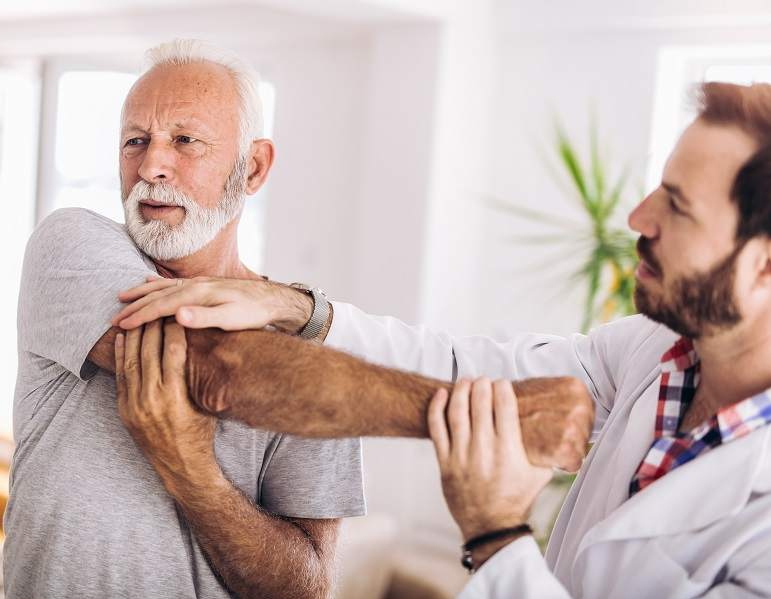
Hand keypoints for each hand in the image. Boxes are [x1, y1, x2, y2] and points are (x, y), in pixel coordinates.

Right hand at [112, 276, 312, 332]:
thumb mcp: (231, 319)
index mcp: (198, 294)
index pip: (161, 306)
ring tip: (123, 298)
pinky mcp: (205, 285)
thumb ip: (205, 317)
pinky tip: (150, 283)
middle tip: (113, 318)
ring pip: (163, 286)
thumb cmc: (254, 313)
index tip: (120, 326)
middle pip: (158, 294)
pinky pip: (174, 283)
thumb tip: (177, 315)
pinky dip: (158, 284)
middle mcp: (196, 285)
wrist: (273, 300)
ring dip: (142, 293)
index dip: (139, 316)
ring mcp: (200, 283)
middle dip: (134, 306)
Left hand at [114, 318, 218, 494]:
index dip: (175, 329)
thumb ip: (200, 377)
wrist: (181, 466)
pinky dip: (121, 355)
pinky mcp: (124, 410)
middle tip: (157, 307)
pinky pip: (120, 376)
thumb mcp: (206, 404)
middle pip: (150, 351)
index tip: (178, 312)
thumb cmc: (201, 433)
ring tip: (139, 316)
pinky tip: (123, 339)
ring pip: (131, 361)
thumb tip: (209, 347)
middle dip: (153, 326)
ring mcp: (134, 405)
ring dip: (135, 336)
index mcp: (175, 396)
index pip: (173, 351)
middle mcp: (152, 399)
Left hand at [428, 378, 552, 541]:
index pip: (504, 407)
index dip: (502, 389)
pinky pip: (437, 429)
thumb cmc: (517, 499)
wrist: (491, 527)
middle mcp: (484, 451)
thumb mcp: (540, 475)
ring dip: (461, 391)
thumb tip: (568, 431)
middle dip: (482, 386)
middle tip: (484, 379)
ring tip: (466, 381)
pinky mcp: (445, 463)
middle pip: (480, 405)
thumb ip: (550, 452)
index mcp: (509, 451)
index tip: (502, 382)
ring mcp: (462, 456)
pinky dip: (436, 408)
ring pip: (457, 413)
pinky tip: (441, 394)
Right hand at [515, 377, 592, 471]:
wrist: (491, 418)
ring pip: (580, 449)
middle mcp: (579, 403)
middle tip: (544, 433)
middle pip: (586, 432)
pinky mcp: (564, 445)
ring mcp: (573, 424)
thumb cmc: (515, 407)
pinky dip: (559, 463)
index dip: (568, 424)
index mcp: (575, 387)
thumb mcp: (544, 391)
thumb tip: (584, 412)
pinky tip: (543, 451)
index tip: (551, 424)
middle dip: (568, 438)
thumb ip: (564, 398)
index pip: (588, 414)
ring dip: (563, 450)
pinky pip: (573, 463)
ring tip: (541, 440)